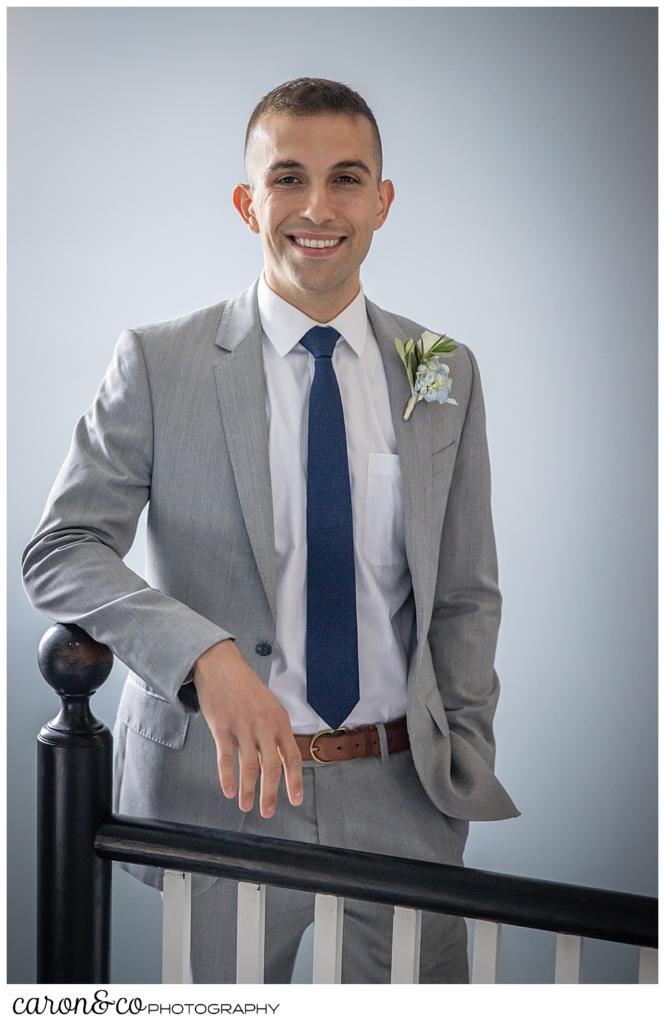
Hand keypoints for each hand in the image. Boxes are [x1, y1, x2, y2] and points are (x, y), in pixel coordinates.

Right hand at [193, 639, 302, 817]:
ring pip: (249, 766)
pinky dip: (227, 777)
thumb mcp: (269, 706)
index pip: (291, 756)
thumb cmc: (245, 688)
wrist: (221, 666)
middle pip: (271, 767)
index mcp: (279, 721)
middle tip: (267, 812)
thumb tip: (279, 761)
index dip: (294, 781)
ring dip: (249, 790)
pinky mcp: (222, 727)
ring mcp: (243, 726)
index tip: (295, 800)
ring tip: (247, 806)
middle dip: (270, 793)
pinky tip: (229, 791)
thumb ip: (274, 733)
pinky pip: (225, 758)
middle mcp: (264, 725)